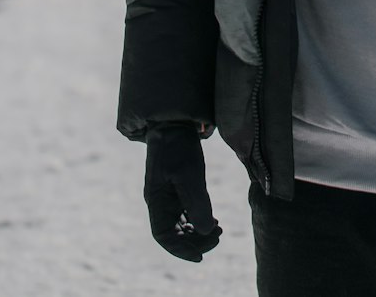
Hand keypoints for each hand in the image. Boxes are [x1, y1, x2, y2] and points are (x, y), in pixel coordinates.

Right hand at [144, 123, 221, 262]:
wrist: (175, 120)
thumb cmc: (178, 146)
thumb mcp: (189, 173)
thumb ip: (197, 202)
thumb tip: (207, 230)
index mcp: (156, 200)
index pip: (164, 235)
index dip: (181, 249)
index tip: (201, 255)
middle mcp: (160, 200)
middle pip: (175, 232)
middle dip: (195, 240)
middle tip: (218, 237)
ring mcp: (169, 193)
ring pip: (182, 223)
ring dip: (199, 231)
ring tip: (219, 230)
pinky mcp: (178, 185)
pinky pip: (187, 211)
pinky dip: (199, 218)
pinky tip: (214, 219)